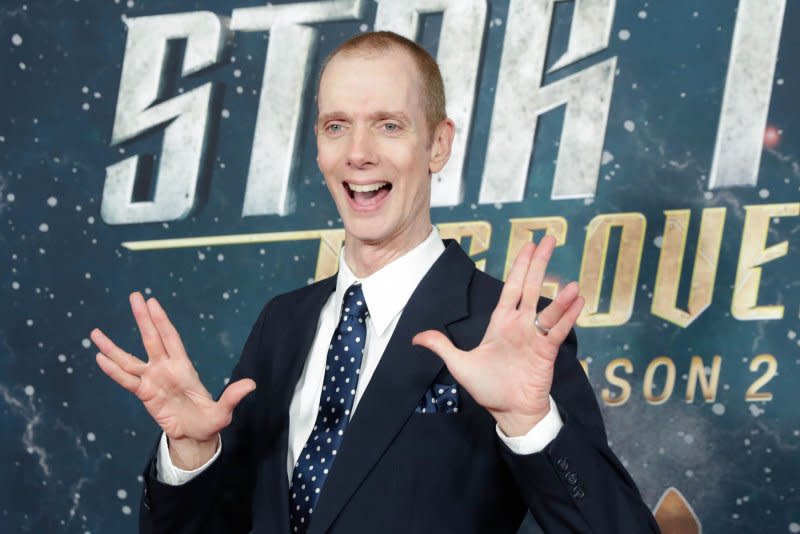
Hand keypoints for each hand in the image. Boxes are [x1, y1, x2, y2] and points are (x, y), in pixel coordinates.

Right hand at [91, 292, 255, 468]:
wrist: (196, 437)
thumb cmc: (210, 421)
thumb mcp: (223, 411)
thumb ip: (233, 397)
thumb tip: (252, 384)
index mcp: (184, 368)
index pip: (171, 338)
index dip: (162, 320)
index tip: (152, 302)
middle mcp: (166, 369)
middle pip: (151, 339)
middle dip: (143, 318)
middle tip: (133, 296)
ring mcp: (153, 380)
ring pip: (130, 359)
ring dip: (114, 346)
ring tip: (95, 332)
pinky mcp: (144, 395)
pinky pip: (126, 380)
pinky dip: (113, 370)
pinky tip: (99, 358)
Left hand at [413, 236, 583, 436]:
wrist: (509, 412)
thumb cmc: (488, 388)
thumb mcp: (459, 364)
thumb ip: (442, 346)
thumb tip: (416, 338)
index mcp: (501, 323)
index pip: (512, 288)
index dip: (519, 266)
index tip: (529, 246)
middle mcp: (521, 325)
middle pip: (531, 287)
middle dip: (539, 264)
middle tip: (550, 239)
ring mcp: (535, 337)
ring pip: (548, 310)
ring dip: (560, 297)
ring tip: (572, 284)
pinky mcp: (545, 352)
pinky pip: (557, 331)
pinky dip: (567, 317)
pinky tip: (577, 301)